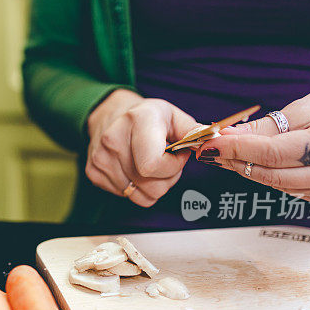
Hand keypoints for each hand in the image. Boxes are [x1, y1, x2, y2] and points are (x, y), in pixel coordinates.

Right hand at [85, 90, 198, 206]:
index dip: (173, 167)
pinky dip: (137, 187)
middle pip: (151, 186)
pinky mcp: (94, 173)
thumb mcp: (173, 116)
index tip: (178, 155)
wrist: (109, 113)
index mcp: (137, 121)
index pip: (153, 166)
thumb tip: (215, 142)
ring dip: (153, 185)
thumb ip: (195, 131)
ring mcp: (100, 158)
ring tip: (150, 164)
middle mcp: (113, 140)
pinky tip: (134, 168)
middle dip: (168, 179)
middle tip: (166, 161)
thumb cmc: (147, 117)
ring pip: (141, 196)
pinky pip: (127, 196)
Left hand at [198, 81, 309, 204]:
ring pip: (281, 186)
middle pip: (276, 175)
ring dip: (249, 170)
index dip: (239, 149)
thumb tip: (227, 137)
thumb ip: (267, 127)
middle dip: (238, 162)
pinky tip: (250, 164)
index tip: (212, 143)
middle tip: (209, 151)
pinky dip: (269, 177)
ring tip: (224, 156)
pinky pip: (292, 190)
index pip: (277, 153)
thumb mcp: (306, 106)